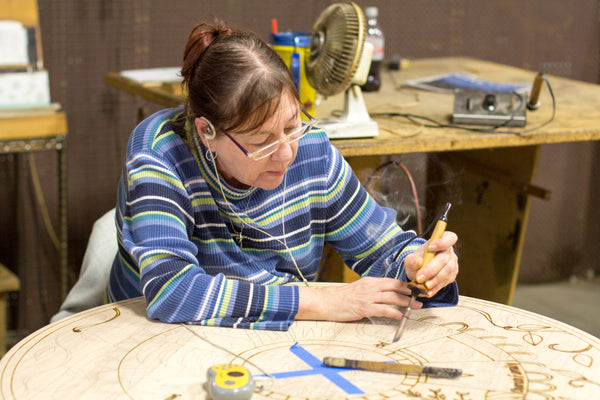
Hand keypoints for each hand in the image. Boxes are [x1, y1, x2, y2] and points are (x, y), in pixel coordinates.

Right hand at [297, 277, 422, 321]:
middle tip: (421, 297)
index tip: (416, 290)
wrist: (327, 302)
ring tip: (416, 307)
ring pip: (392, 297)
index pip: (392, 281)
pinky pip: (383, 310)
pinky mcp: (364, 308)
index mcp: (370, 281)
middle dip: (410, 293)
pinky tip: (401, 316)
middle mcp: (371, 287)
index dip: (406, 285)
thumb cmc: (342, 297)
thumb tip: (386, 295)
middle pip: (395, 287)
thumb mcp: (359, 289)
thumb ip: (372, 291)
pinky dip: (394, 313)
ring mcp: (368, 297)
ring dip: (406, 303)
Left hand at [404, 230, 458, 296]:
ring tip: (424, 286)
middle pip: (444, 259)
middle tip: (419, 277)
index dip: (442, 242)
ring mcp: (452, 264)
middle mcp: (449, 252)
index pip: (449, 238)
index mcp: (442, 241)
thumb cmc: (418, 260)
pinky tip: (428, 292)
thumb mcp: (411, 258)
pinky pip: (445, 282)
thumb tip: (418, 261)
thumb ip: (411, 259)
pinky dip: (436, 288)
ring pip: (447, 272)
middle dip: (431, 269)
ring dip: (434, 280)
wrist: (420, 270)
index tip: (431, 248)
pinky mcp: (451, 276)